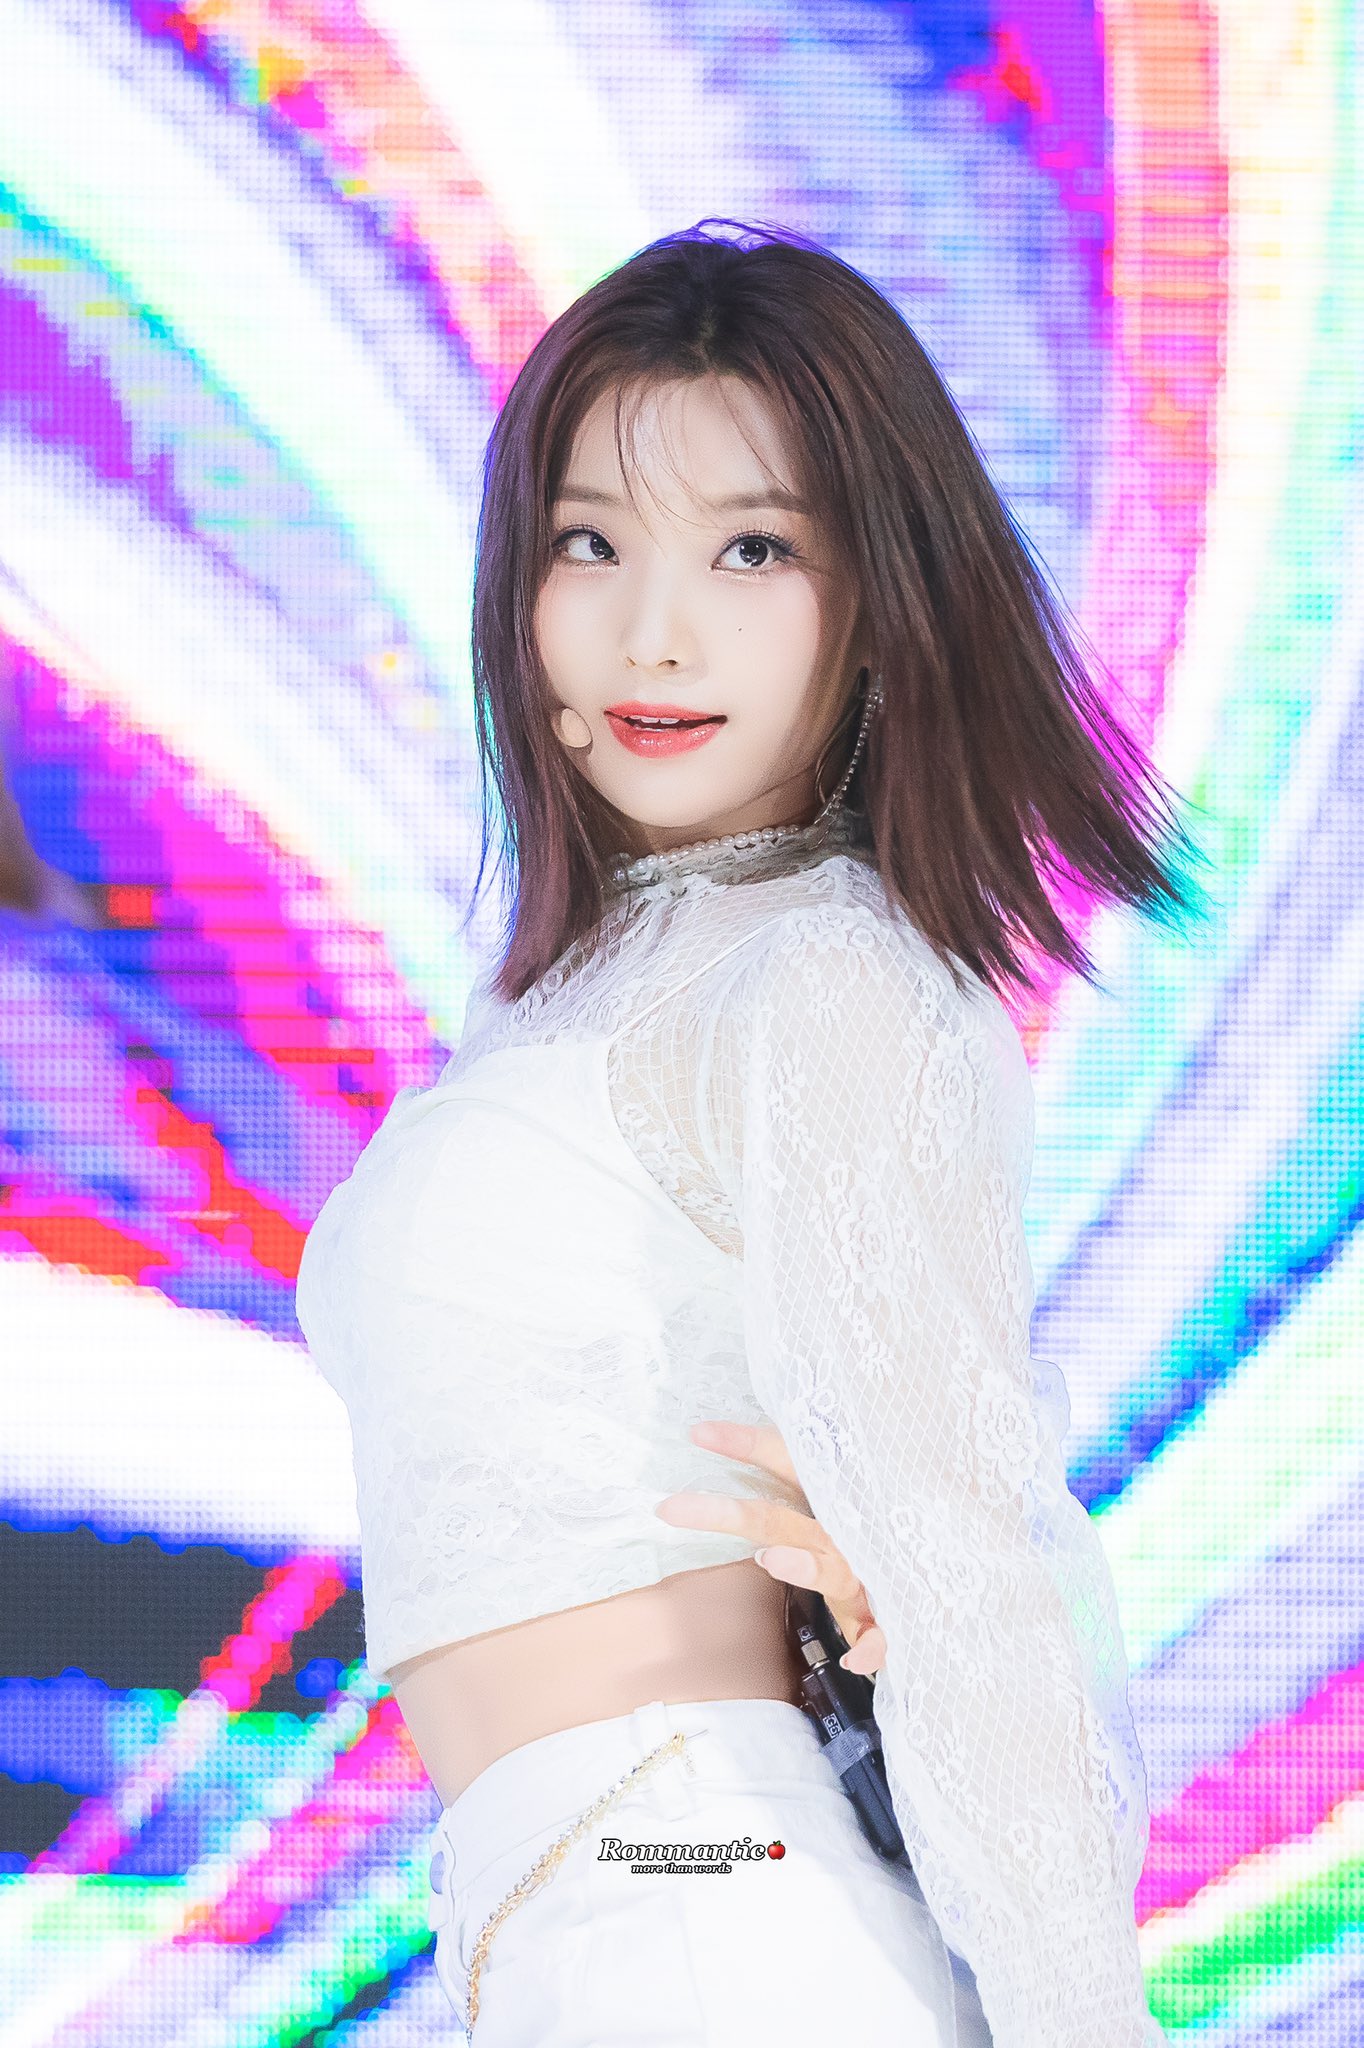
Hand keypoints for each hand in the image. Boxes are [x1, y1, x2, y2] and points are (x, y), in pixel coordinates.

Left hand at [653, 1418, 887, 1674]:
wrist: (954, 1559)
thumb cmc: (882, 1527)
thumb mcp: (843, 1499)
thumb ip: (786, 1470)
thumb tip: (703, 1432)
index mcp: (832, 1498)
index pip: (786, 1460)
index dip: (747, 1444)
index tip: (697, 1431)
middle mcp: (844, 1533)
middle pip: (777, 1519)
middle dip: (728, 1514)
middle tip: (669, 1508)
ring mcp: (868, 1573)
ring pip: (830, 1570)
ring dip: (804, 1567)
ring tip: (772, 1560)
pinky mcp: (892, 1615)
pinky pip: (887, 1633)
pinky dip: (877, 1644)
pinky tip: (858, 1658)